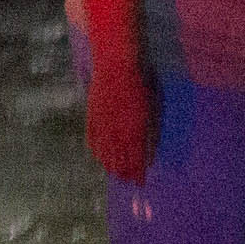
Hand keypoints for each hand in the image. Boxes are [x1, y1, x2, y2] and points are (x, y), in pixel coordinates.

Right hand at [85, 58, 154, 182]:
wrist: (118, 60)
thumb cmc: (141, 81)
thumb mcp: (153, 108)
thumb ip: (151, 134)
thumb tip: (149, 157)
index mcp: (136, 129)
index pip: (136, 159)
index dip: (138, 173)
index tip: (140, 183)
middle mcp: (118, 129)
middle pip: (119, 158)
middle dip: (124, 172)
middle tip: (126, 181)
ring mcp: (103, 122)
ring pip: (104, 151)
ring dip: (109, 163)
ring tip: (113, 173)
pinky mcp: (92, 113)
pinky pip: (92, 137)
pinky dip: (95, 148)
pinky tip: (97, 155)